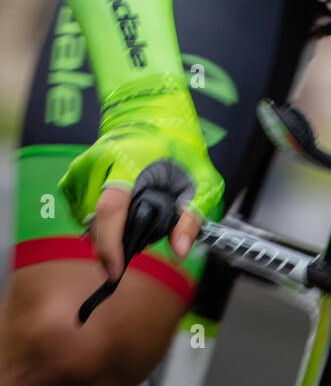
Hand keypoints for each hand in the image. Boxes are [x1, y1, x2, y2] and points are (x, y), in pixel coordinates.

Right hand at [59, 73, 224, 280]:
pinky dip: (96, 221)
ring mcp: (82, 168)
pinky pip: (79, 213)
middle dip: (113, 244)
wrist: (153, 115)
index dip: (110, 244)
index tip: (116, 270)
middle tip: (138, 241)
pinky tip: (118, 213)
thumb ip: (192, 214)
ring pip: (85, 221)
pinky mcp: (73, 176)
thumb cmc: (179, 146)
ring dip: (106, 232)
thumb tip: (180, 250)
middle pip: (94, 221)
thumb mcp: (201, 179)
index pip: (111, 208)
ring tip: (134, 218)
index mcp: (129, 159)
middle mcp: (99, 162)